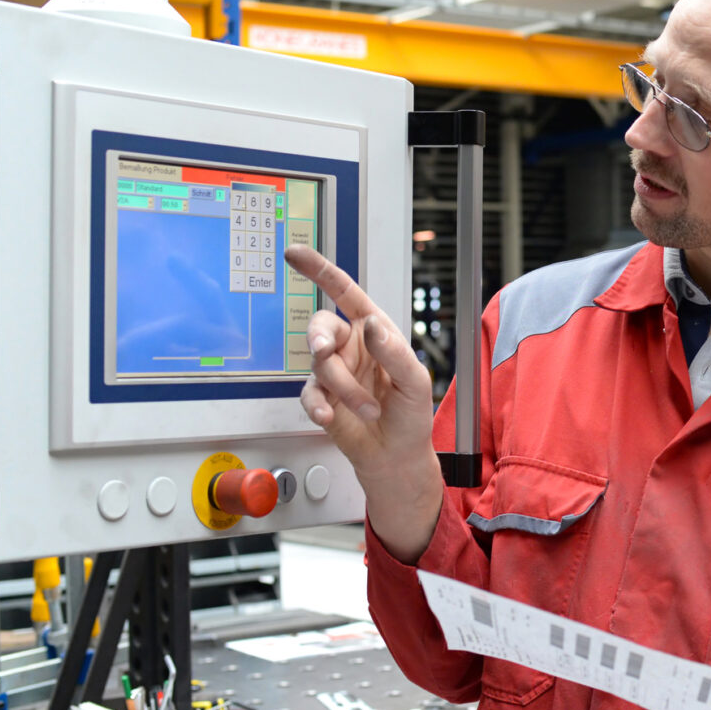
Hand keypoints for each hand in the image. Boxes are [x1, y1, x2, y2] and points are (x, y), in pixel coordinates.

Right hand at [285, 244, 442, 559]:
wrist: (396, 456)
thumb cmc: (411, 414)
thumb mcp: (414, 382)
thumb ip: (394, 352)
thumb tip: (372, 327)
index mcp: (375, 332)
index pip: (346, 293)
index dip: (320, 271)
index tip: (295, 254)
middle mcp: (351, 347)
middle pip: (321, 327)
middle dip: (320, 340)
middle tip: (324, 354)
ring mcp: (334, 372)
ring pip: (319, 364)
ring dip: (341, 387)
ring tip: (367, 408)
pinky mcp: (321, 398)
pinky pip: (308, 393)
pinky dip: (317, 405)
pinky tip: (329, 417)